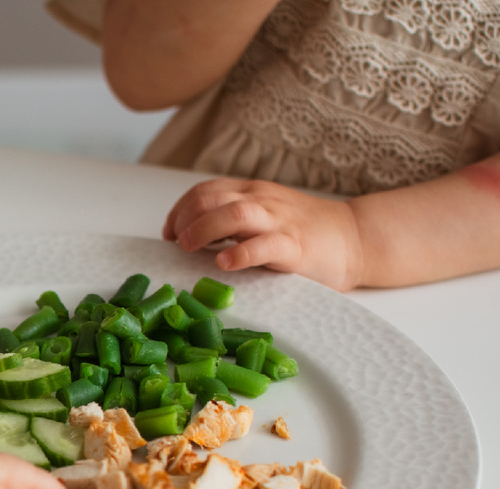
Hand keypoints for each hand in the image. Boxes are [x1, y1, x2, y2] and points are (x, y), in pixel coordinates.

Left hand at [163, 178, 364, 291]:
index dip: (179, 210)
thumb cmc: (304, 233)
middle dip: (184, 218)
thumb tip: (191, 238)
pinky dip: (240, 252)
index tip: (168, 232)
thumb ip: (231, 221)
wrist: (355, 238)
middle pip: (211, 198)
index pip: (204, 191)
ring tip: (187, 247)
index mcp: (250, 192)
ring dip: (203, 229)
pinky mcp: (295, 245)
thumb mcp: (263, 217)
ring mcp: (278, 221)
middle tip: (175, 242)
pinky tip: (224, 262)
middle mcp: (261, 200)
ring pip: (234, 213)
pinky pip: (264, 245)